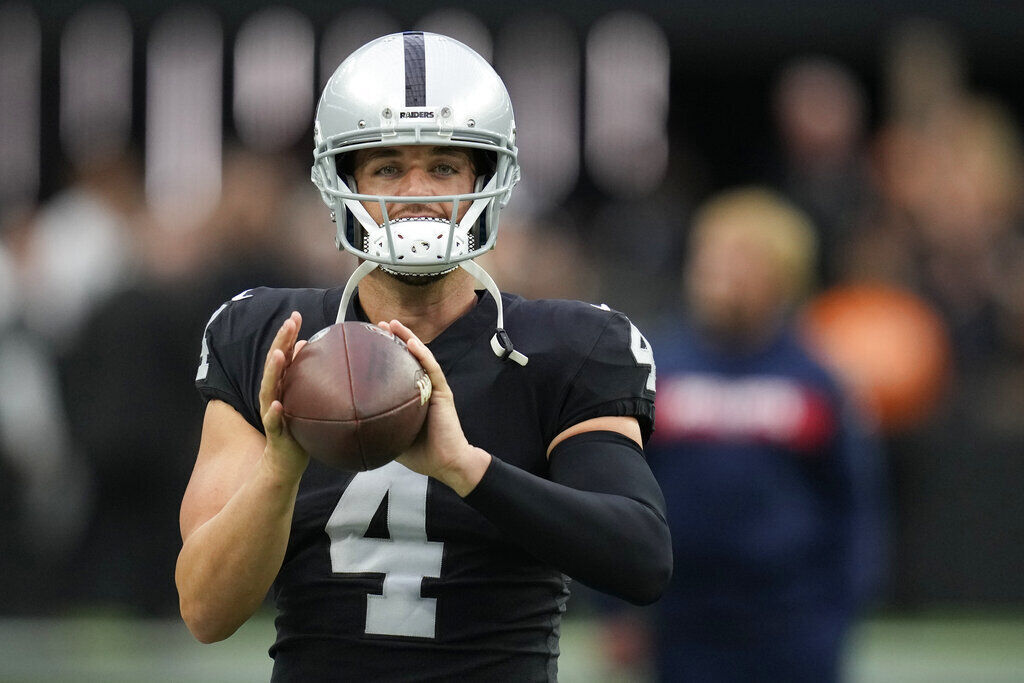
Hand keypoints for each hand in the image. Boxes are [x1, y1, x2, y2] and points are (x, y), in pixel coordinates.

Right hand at [259, 311, 309, 478]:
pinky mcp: (275, 432)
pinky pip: (273, 421)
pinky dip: (273, 412)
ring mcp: (272, 412)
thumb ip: (301, 373)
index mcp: (281, 385)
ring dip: (273, 371)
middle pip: (274, 364)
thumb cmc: (298, 427)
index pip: (283, 355)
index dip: (287, 335)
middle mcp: (273, 394)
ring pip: (269, 388)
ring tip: (279, 355)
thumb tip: (306, 345)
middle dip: (280, 342)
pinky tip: (277, 404)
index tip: (295, 315)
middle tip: (290, 322)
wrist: (285, 462)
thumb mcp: (302, 398)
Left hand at [379, 319, 490, 495]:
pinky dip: (422, 354)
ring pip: (420, 356)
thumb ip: (376, 427)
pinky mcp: (442, 392)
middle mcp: (422, 387)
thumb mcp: (390, 437)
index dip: (384, 353)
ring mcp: (433, 387)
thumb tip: (346, 426)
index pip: (396, 369)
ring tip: (392, 324)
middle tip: (378, 325)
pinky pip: (432, 370)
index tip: (367, 341)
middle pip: (408, 356)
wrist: (446, 463)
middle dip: (394, 338)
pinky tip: (412, 343)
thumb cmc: (421, 453)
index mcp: (410, 395)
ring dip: (407, 338)